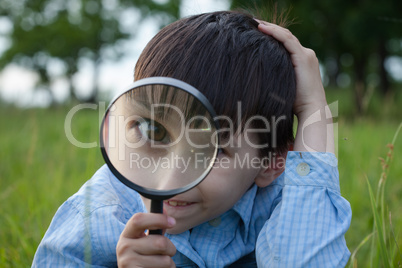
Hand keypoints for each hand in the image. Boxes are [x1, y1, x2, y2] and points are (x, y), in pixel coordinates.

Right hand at [116, 213, 176, 267]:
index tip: (172, 222)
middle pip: (160, 242)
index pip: (138, 220)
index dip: (158, 219)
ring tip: (159, 264)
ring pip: (165, 260)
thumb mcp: (145, 240)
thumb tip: (164, 210)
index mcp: (127, 234)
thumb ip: (155, 226)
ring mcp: (128, 263)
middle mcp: (123, 247)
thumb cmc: (142, 256)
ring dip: (169, 263)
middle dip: (170, 248)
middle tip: (167, 252)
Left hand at [256, 21, 333, 152]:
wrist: (311, 109)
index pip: (286, 43)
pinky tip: (263, 29)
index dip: (272, 35)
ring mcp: (306, 55)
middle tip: (254, 23)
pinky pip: (288, 41)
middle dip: (270, 29)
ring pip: (286, 36)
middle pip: (286, 36)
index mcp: (302, 60)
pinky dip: (275, 33)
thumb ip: (276, 77)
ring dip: (271, 28)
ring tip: (256, 23)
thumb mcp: (283, 85)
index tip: (257, 31)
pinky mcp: (303, 57)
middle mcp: (306, 54)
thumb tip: (258, 78)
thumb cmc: (296, 104)